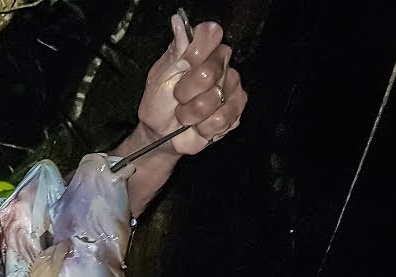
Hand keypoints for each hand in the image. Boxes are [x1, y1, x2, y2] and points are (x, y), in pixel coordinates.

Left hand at [135, 14, 246, 155]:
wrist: (161, 135)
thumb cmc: (159, 104)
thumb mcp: (159, 78)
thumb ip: (174, 52)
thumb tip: (178, 23)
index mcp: (200, 51)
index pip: (211, 33)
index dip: (198, 50)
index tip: (184, 65)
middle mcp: (219, 65)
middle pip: (210, 71)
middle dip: (186, 92)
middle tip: (178, 99)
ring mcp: (231, 87)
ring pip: (216, 97)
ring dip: (193, 113)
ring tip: (186, 115)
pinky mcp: (236, 109)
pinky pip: (224, 117)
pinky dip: (205, 127)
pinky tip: (199, 125)